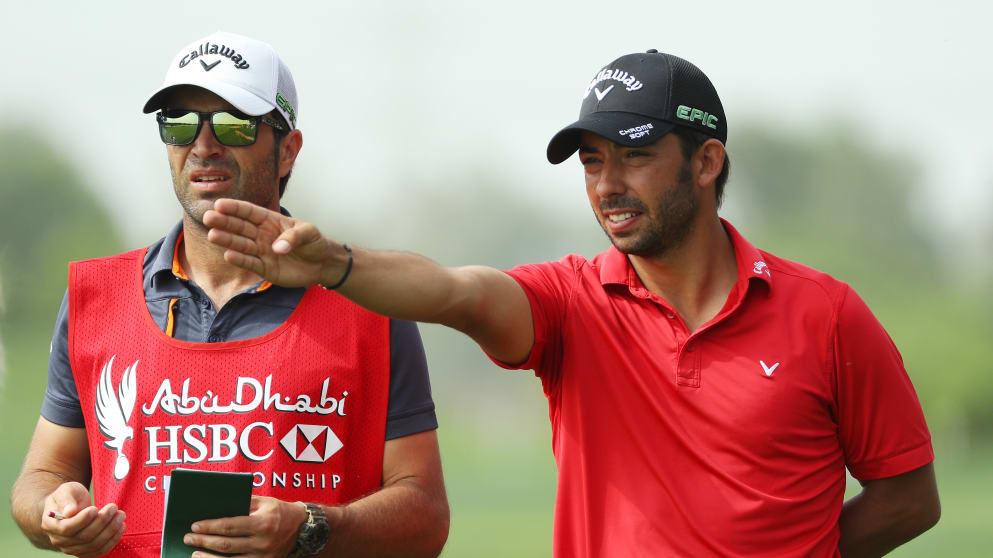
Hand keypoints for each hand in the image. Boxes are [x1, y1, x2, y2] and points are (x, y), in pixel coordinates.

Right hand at [42, 482, 125, 556]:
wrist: (70, 507)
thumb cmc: (68, 497)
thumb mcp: (66, 490)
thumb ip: (67, 499)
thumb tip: (70, 511)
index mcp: (50, 525)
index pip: (66, 529)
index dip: (82, 520)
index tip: (95, 508)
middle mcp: (58, 540)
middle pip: (83, 537)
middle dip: (102, 522)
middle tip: (113, 507)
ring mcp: (71, 548)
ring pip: (94, 545)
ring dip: (110, 530)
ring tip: (120, 514)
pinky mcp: (84, 551)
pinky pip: (100, 551)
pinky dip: (112, 540)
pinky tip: (120, 527)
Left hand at [183, 495, 308, 557]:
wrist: (303, 528)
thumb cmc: (279, 511)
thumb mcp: (264, 502)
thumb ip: (242, 503)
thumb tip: (216, 506)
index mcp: (262, 523)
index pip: (230, 526)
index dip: (210, 527)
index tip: (195, 526)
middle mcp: (263, 542)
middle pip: (226, 545)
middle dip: (204, 541)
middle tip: (188, 538)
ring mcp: (263, 557)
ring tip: (194, 553)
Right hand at [204, 198, 346, 287]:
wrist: (322, 264)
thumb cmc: (314, 243)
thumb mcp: (309, 232)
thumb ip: (294, 236)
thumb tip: (277, 248)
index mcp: (270, 220)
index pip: (249, 212)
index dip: (234, 208)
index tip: (219, 204)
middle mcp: (261, 235)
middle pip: (240, 227)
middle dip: (224, 222)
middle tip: (208, 218)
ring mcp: (261, 251)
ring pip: (241, 245)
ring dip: (227, 240)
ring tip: (213, 235)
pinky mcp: (264, 268)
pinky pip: (250, 263)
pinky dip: (240, 260)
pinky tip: (228, 255)